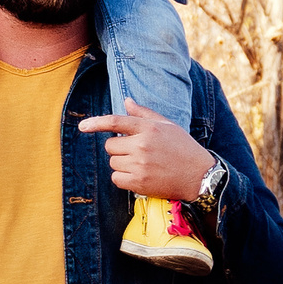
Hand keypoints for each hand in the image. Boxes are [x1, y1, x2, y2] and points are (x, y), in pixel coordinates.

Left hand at [78, 97, 215, 199]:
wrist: (200, 176)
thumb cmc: (183, 148)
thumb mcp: (167, 125)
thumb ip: (144, 113)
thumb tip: (126, 101)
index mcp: (149, 128)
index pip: (115, 122)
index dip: (96, 123)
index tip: (82, 127)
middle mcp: (142, 145)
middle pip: (110, 146)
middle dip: (119, 149)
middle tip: (136, 153)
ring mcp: (140, 165)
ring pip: (113, 163)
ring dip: (122, 164)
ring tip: (142, 165)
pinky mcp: (139, 182)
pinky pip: (116, 179)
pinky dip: (123, 179)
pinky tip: (139, 176)